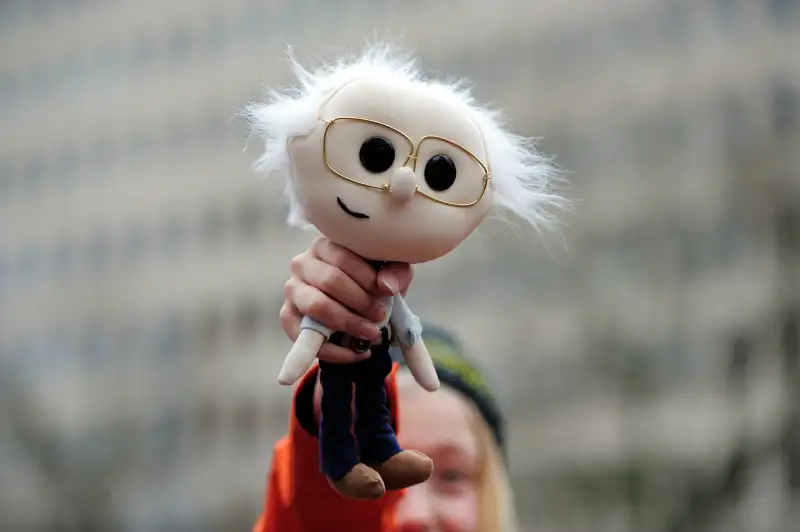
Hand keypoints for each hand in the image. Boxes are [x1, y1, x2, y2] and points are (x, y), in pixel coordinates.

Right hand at [281, 237, 413, 362]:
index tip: (385, 293)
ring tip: (371, 333)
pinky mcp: (288, 316)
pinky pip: (302, 335)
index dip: (366, 277)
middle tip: (380, 315)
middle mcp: (303, 263)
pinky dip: (332, 350)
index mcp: (326, 245)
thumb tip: (385, 286)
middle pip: (330, 281)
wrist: (357, 301)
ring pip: (315, 305)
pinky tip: (356, 354)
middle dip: (360, 302)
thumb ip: (395, 271)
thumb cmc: (373, 278)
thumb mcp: (391, 270)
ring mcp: (292, 289)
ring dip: (347, 322)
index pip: (343, 257)